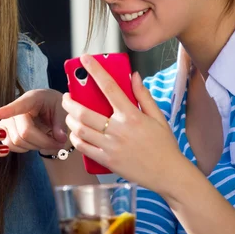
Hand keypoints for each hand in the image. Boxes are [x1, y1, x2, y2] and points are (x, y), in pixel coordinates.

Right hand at [0, 89, 67, 152]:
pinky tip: (34, 142)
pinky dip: (26, 148)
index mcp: (32, 98)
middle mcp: (16, 109)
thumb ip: (61, 124)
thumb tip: (60, 137)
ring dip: (36, 146)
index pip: (20, 104)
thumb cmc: (54, 108)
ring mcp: (7, 121)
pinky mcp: (3, 133)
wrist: (48, 113)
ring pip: (18, 142)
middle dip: (44, 142)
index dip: (8, 109)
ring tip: (46, 140)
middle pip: (25, 132)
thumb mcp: (62, 111)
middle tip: (58, 143)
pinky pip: (11, 146)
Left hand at [62, 55, 182, 191]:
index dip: (95, 70)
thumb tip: (134, 75)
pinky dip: (75, 139)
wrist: (168, 174)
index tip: (85, 59)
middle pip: (84, 112)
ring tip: (70, 115)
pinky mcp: (107, 161)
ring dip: (70, 120)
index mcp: (131, 116)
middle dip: (69, 102)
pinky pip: (83, 148)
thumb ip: (143, 95)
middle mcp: (118, 130)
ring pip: (80, 130)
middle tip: (66, 97)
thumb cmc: (164, 145)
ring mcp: (111, 147)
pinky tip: (75, 133)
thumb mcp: (158, 116)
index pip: (109, 87)